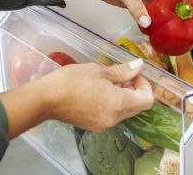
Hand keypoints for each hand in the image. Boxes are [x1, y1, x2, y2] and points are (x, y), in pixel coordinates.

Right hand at [0, 59, 153, 137]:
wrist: (46, 99)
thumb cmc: (71, 81)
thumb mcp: (99, 71)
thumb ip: (122, 71)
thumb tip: (138, 66)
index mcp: (118, 104)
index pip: (147, 100)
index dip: (144, 85)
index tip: (134, 74)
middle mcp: (114, 118)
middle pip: (137, 107)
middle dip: (134, 90)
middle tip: (123, 76)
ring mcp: (104, 124)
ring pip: (125, 111)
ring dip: (123, 97)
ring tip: (108, 82)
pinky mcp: (94, 126)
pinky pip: (112, 115)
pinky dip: (112, 104)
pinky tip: (99, 91)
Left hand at [60, 0, 187, 28]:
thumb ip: (136, 8)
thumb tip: (147, 22)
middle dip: (181, 7)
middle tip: (188, 20)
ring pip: (162, 6)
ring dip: (167, 15)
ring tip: (176, 27)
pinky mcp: (137, 2)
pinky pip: (150, 12)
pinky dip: (154, 19)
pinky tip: (157, 28)